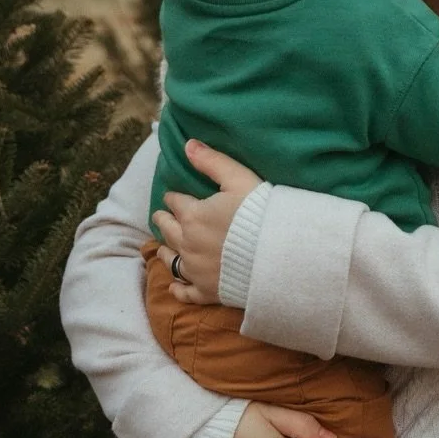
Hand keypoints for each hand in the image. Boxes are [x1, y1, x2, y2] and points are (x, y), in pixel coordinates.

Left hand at [152, 140, 260, 303]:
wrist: (277, 254)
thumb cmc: (260, 213)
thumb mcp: (239, 179)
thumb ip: (212, 162)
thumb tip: (188, 144)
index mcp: (192, 215)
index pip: (175, 202)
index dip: (174, 197)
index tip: (173, 196)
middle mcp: (187, 243)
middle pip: (167, 230)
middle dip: (164, 220)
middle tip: (161, 216)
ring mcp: (196, 270)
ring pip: (171, 260)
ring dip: (165, 251)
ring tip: (162, 247)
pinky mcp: (208, 291)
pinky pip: (186, 293)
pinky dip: (177, 289)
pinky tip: (174, 287)